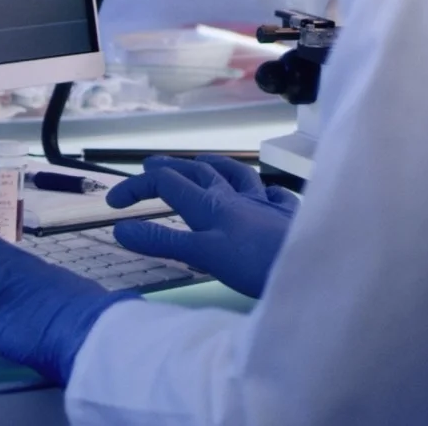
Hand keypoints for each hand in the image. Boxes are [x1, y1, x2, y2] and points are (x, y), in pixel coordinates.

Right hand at [107, 154, 298, 297]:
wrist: (315, 264)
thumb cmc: (257, 263)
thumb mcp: (203, 255)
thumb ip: (163, 241)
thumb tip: (120, 229)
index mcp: (211, 204)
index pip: (166, 184)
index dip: (136, 188)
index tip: (112, 204)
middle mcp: (236, 196)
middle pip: (197, 173)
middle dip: (170, 168)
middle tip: (150, 166)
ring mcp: (264, 202)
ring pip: (235, 174)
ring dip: (213, 167)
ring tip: (200, 163)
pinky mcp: (288, 215)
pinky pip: (273, 194)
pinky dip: (261, 190)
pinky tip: (265, 192)